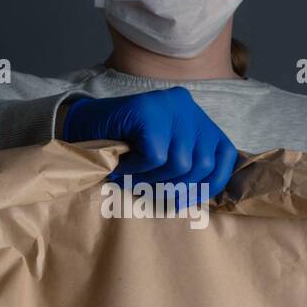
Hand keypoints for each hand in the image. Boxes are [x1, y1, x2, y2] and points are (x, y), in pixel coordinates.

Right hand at [62, 86, 237, 202]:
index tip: (190, 200)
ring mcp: (169, 106)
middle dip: (176, 186)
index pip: (225, 154)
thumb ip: (187, 165)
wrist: (81, 125)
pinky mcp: (150, 112)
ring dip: (154, 178)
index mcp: (196, 118)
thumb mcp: (163, 153)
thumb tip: (205, 196)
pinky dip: (138, 169)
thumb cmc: (122, 147)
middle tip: (150, 189)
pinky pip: (156, 157)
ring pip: (181, 163)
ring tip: (134, 176)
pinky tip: (124, 165)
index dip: (212, 183)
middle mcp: (187, 106)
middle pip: (203, 164)